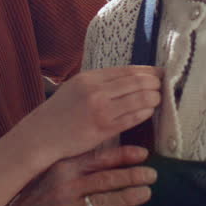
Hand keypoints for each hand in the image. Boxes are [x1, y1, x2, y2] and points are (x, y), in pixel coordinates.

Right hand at [11, 145, 154, 205]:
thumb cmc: (47, 189)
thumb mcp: (59, 169)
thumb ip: (83, 162)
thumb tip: (118, 154)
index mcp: (66, 166)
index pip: (99, 159)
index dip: (123, 156)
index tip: (144, 155)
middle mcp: (67, 185)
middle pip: (105, 179)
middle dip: (132, 176)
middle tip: (152, 176)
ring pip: (103, 201)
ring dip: (128, 197)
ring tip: (146, 193)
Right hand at [23, 66, 161, 162]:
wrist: (41, 136)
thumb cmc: (58, 113)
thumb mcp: (75, 88)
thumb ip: (97, 83)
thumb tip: (125, 79)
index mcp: (89, 78)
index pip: (126, 70)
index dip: (146, 70)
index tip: (158, 72)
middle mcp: (96, 91)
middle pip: (136, 82)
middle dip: (154, 83)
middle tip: (163, 85)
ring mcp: (100, 110)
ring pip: (138, 99)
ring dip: (153, 98)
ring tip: (159, 98)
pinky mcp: (103, 129)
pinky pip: (132, 118)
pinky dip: (144, 113)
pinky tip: (149, 112)